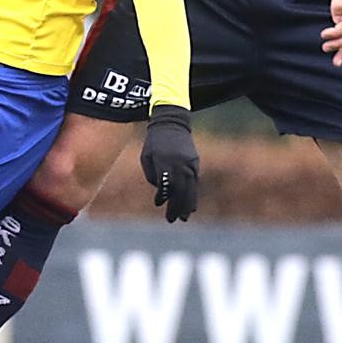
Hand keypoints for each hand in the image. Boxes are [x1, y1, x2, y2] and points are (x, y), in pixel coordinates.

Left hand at [139, 105, 199, 221]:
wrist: (171, 123)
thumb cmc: (154, 142)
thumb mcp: (147, 156)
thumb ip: (152, 175)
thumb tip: (161, 192)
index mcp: (165, 161)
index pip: (167, 184)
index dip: (163, 196)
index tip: (158, 204)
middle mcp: (179, 163)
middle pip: (180, 189)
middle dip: (176, 206)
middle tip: (172, 219)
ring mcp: (189, 163)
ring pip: (190, 188)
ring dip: (187, 204)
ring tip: (184, 217)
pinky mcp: (195, 162)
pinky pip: (195, 182)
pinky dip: (193, 194)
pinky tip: (191, 206)